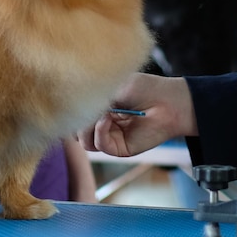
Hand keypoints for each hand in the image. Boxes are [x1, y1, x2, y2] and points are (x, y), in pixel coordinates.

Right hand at [77, 73, 196, 156]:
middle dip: (78, 119)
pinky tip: (108, 118)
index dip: (71, 110)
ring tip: (101, 112)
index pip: (74, 116)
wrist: (167, 101)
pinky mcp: (119, 148)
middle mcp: (102, 125)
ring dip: (88, 127)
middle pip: (76, 131)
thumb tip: (70, 113)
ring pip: (84, 142)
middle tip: (88, 106)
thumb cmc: (141, 88)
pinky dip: (99, 131)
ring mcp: (110, 137)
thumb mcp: (108, 87)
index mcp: (98, 109)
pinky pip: (99, 145)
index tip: (73, 98)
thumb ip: (88, 100)